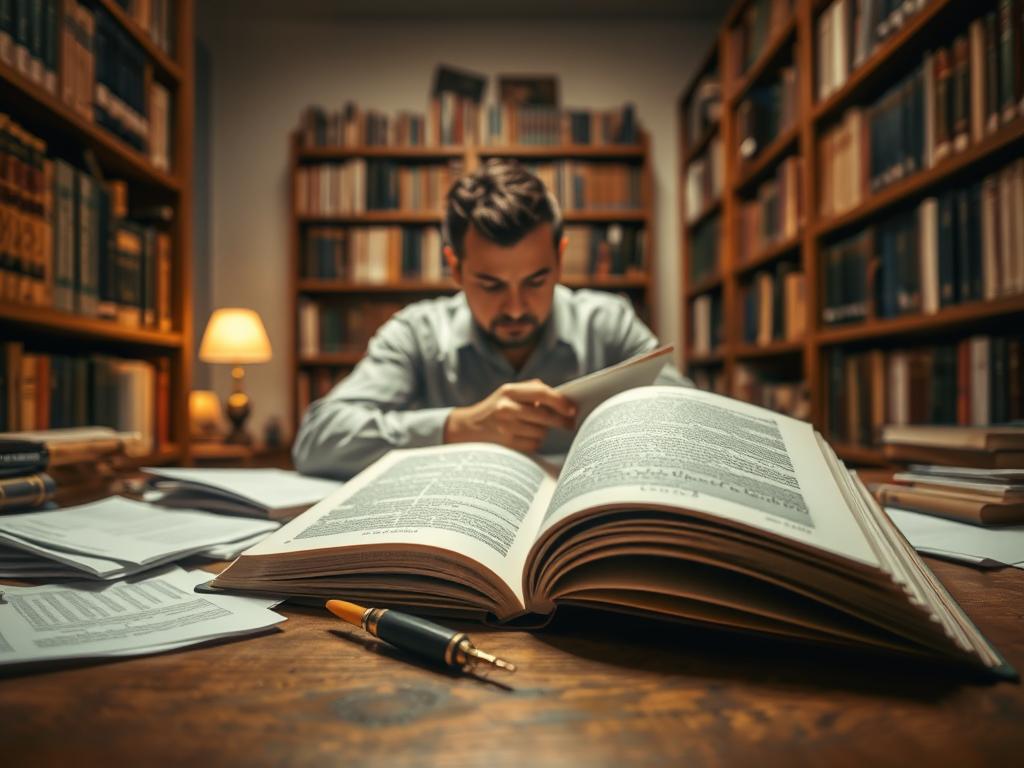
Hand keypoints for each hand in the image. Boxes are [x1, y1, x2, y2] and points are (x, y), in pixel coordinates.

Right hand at [444, 379, 576, 453]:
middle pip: (544, 416)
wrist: (468, 428)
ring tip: (536, 427)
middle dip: (561, 421)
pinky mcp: (507, 444)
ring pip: (541, 432)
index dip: (560, 401)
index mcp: (508, 391)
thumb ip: (532, 390)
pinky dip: (535, 441)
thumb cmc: (495, 408)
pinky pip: (534, 444)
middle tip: (569, 423)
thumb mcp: (507, 392)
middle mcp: (506, 408)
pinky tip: (527, 437)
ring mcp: (505, 428)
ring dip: (544, 431)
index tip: (572, 409)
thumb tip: (562, 399)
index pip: (541, 393)